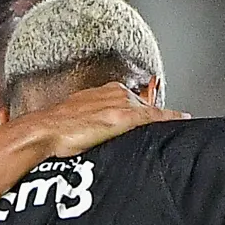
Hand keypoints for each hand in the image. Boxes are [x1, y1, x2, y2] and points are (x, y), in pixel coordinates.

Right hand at [16, 81, 181, 156]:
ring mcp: (120, 104)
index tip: (158, 114)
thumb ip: (90, 121)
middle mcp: (113, 93)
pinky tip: (182, 122)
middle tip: (173, 123)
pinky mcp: (123, 117)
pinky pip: (154, 117)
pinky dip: (170, 118)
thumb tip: (93, 132)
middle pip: (145, 104)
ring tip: (178, 125)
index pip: (132, 99)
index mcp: (102, 92)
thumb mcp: (74, 119)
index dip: (146, 109)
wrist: (43, 130)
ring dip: (164, 118)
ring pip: (152, 110)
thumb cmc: (53, 129)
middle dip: (158, 114)